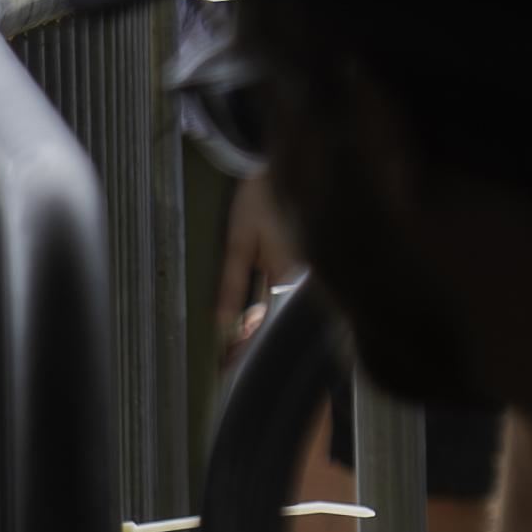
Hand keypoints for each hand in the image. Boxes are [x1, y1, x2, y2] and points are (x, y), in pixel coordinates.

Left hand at [212, 168, 301, 351]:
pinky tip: (251, 322)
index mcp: (292, 276)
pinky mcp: (306, 267)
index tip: (227, 366)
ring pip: (281, 312)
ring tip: (233, 350)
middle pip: (277, 323)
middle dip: (252, 344)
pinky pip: (286, 298)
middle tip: (227, 364)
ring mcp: (309, 274)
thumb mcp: (240, 240)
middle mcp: (306, 280)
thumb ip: (232, 282)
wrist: (284, 166)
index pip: (268, 324)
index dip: (247, 347)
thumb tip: (223, 320)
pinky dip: (269, 312)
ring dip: (259, 331)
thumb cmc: (262, 198)